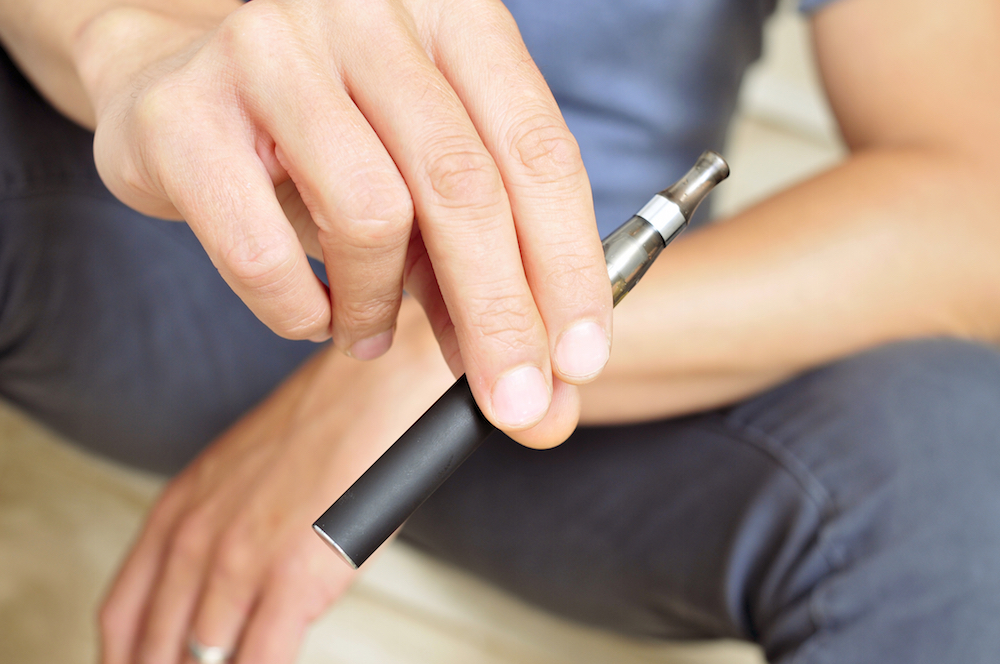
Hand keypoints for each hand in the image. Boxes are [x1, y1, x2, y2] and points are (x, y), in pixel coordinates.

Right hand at [74, 0, 611, 445]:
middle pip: (464, 188)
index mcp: (451, 17)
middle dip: (501, 317)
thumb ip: (487, 273)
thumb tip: (546, 399)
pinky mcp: (184, 115)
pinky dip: (301, 315)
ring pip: (371, 216)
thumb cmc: (322, 141)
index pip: (538, 151)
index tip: (580, 360)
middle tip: (514, 403)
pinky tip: (313, 314)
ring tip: (368, 328)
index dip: (569, 265)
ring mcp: (269, 52)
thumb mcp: (420, 185)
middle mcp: (367, 14)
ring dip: (381, 307)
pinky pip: (265, 254)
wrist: (168, 88)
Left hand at [98, 301, 455, 663]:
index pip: (122, 618)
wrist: (370, 389)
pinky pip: (260, 662)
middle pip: (157, 650)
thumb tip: (215, 592)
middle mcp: (195, 540)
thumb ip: (214, 530)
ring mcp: (239, 562)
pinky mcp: (291, 578)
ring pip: (205, 662)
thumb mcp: (237, 473)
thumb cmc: (321, 425)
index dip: (129, 660)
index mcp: (176, 513)